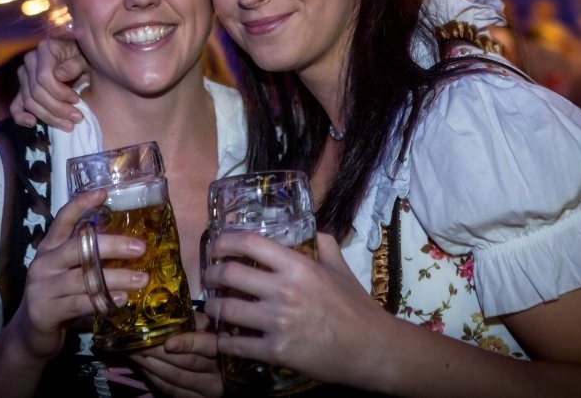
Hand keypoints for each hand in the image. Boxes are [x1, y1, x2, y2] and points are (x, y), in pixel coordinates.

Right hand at [10, 28, 89, 129]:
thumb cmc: (86, 59)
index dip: (59, 92)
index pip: (43, 77)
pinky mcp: (22, 91)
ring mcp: (24, 76)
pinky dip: (21, 117)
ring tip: (68, 125)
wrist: (83, 62)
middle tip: (77, 118)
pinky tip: (33, 123)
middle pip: (35, 92)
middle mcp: (30, 61)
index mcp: (45, 49)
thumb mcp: (86, 58)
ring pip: (29, 102)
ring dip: (48, 117)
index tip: (77, 100)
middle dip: (57, 109)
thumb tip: (58, 75)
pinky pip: (15, 106)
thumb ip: (75, 64)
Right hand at [11, 189, 149, 360]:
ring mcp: (42, 287)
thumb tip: (128, 246)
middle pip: (79, 247)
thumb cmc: (57, 298)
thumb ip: (86, 258)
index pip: (63, 219)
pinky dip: (102, 300)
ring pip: (83, 278)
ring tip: (141, 279)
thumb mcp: (67, 272)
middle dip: (113, 246)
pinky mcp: (45, 311)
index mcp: (49, 248)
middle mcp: (44, 263)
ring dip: (116, 278)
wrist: (29, 335)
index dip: (81, 204)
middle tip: (140, 248)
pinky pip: (79, 303)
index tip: (103, 193)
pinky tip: (122, 299)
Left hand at [128, 311, 222, 396]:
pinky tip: (144, 366)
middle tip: (138, 341)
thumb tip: (174, 310)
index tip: (168, 342)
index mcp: (223, 349)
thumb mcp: (210, 326)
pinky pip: (171, 390)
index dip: (187, 343)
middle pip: (187, 362)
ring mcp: (208, 389)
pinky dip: (154, 377)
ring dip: (151, 364)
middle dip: (159, 351)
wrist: (220, 370)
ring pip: (175, 377)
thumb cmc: (212, 340)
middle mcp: (219, 372)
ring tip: (134, 352)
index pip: (206, 346)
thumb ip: (197, 320)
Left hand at [202, 232, 394, 387]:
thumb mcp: (340, 267)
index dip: (225, 241)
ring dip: (212, 308)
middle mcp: (284, 290)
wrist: (371, 348)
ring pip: (227, 310)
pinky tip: (221, 339)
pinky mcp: (276, 351)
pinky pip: (237, 345)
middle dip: (211, 275)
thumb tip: (308, 229)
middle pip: (229, 275)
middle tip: (209, 278)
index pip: (250, 243)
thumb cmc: (356, 306)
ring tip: (212, 308)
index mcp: (298, 266)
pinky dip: (223, 342)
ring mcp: (278, 322)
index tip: (216, 247)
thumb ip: (322, 244)